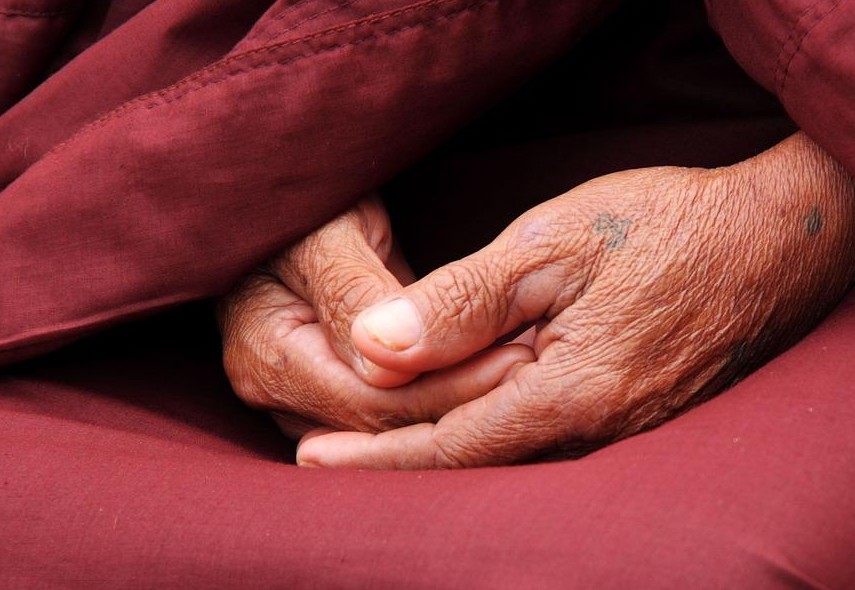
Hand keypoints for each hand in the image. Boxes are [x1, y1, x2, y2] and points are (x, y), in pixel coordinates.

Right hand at [218, 196, 532, 437]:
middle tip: (537, 368)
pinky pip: (397, 407)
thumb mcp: (328, 230)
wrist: (299, 189)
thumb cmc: (306, 195)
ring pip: (394, 426)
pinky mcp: (340, 384)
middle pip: (383, 423)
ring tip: (528, 371)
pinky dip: (446, 391)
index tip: (518, 359)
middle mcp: (277, 390)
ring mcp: (305, 395)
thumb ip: (352, 295)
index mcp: (265, 355)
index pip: (368, 402)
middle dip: (463, 401)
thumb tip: (385, 367)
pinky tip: (497, 371)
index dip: (447, 388)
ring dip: (460, 404)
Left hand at [296, 133, 854, 467]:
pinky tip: (472, 413)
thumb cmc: (666, 227)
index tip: (311, 463)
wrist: (781, 239)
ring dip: (445, 449)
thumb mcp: (552, 244)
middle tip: (326, 448)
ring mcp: (631, 436)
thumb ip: (462, 300)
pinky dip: (499, 435)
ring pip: (515, 459)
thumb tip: (376, 347)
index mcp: (572, 394)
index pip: (448, 447)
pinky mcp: (648, 421)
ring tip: (381, 435)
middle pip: (478, 463)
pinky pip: (557, 444)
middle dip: (399, 459)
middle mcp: (601, 434)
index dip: (374, 458)